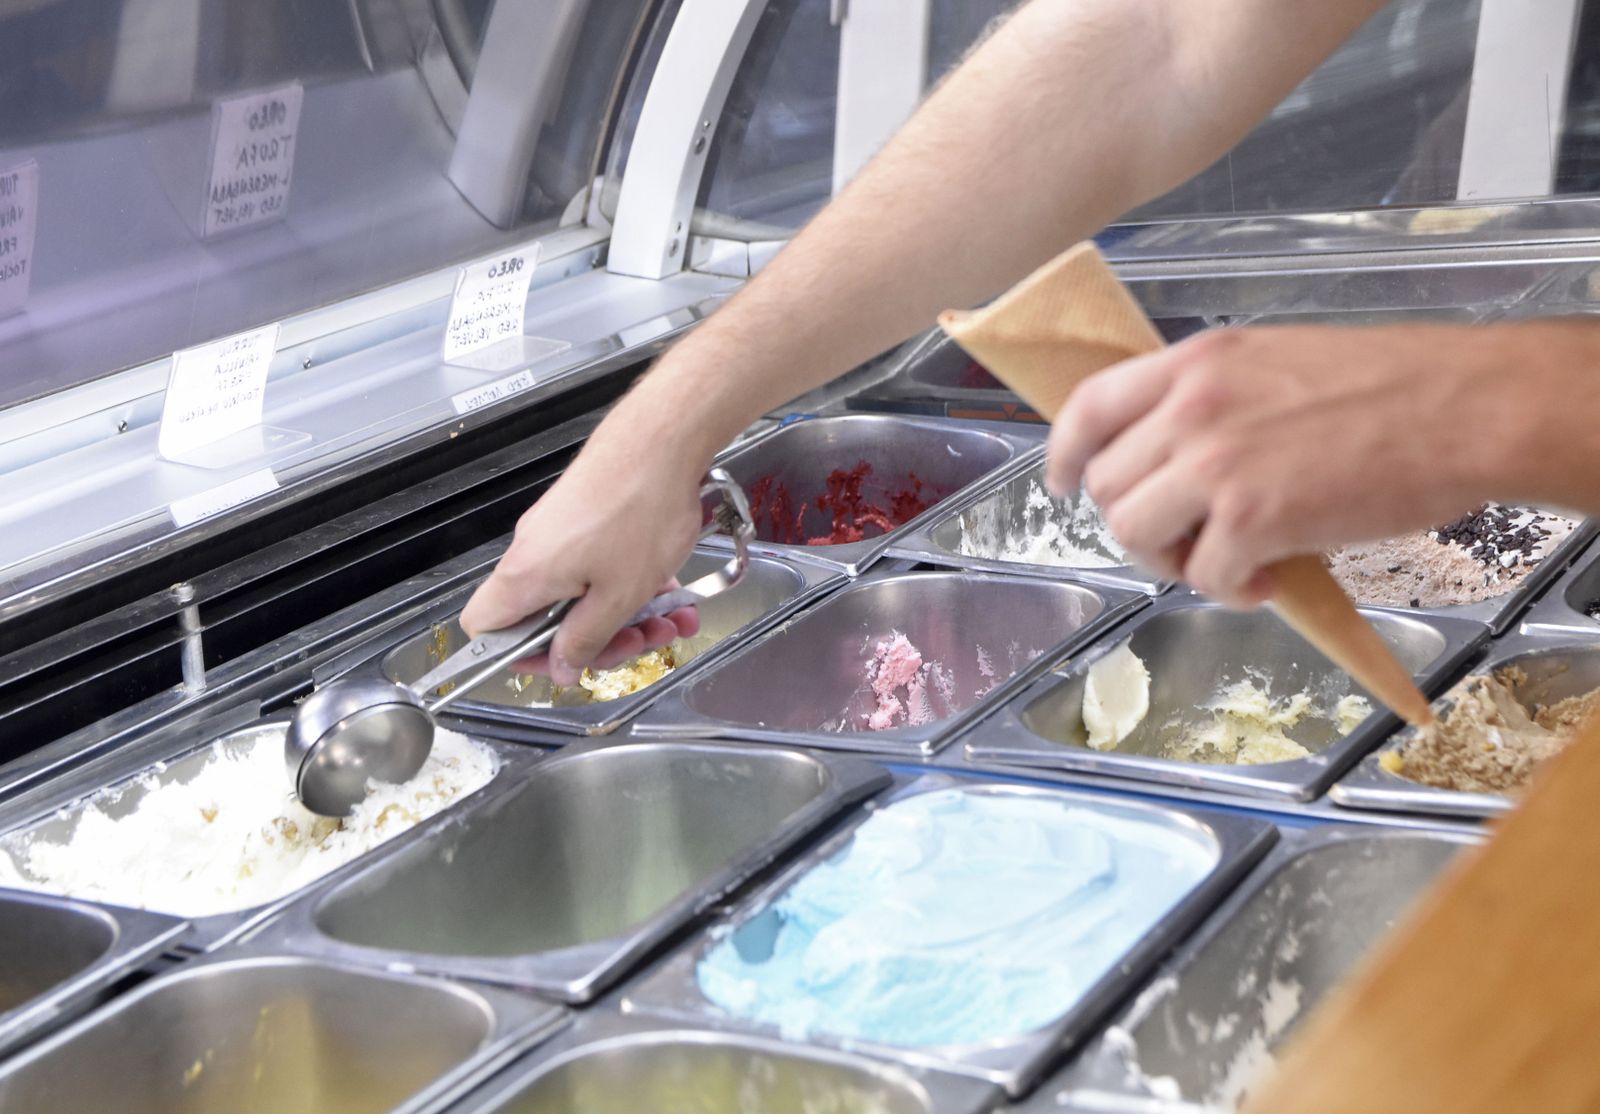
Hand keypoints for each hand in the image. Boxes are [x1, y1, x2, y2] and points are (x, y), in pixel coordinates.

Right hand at [460, 413, 706, 685]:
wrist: (663, 437)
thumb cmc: (640, 508)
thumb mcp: (619, 596)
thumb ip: (585, 639)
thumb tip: (561, 668)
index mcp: (526, 576)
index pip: (485, 629)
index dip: (521, 657)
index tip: (567, 663)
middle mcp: (533, 551)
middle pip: (547, 616)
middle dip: (600, 637)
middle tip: (640, 640)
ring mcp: (560, 530)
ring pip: (584, 591)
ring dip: (628, 613)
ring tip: (672, 617)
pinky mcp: (586, 515)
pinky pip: (603, 563)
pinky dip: (635, 581)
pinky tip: (675, 587)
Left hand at [1046, 323, 1562, 606]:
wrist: (1464, 408)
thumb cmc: (1391, 385)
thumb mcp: (1274, 361)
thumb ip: (1211, 398)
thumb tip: (1177, 454)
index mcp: (1196, 361)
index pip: (1089, 406)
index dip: (1064, 453)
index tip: (1062, 482)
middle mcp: (1190, 407)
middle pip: (1108, 485)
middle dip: (1138, 522)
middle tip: (1187, 537)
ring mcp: (1215, 462)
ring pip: (1135, 531)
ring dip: (1172, 559)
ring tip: (1224, 560)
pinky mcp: (1250, 519)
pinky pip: (1200, 575)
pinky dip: (1227, 590)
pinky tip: (1264, 580)